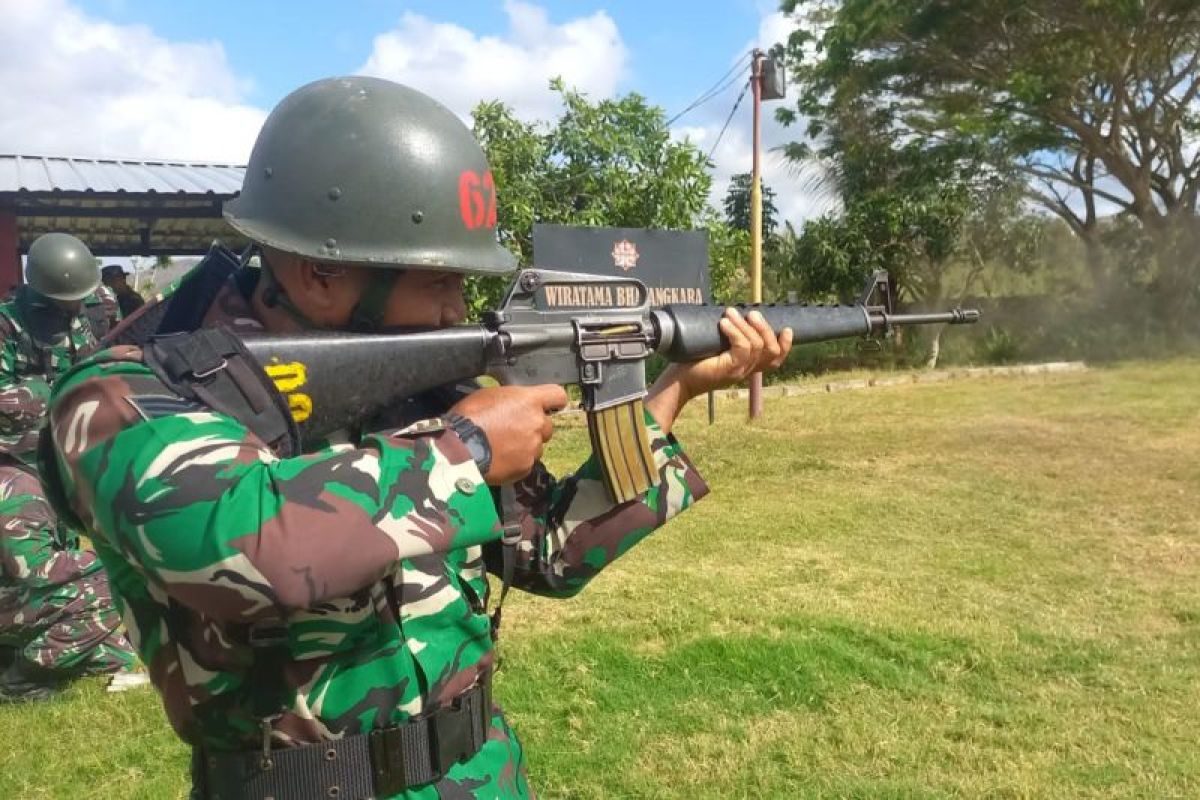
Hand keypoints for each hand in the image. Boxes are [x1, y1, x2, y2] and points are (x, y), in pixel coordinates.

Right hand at [450, 384, 567, 483]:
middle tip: (513, 430)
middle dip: (534, 427)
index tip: (548, 405)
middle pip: (547, 425)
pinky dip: (517, 462)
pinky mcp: (526, 467)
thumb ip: (511, 399)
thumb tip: (515, 404)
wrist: (458, 450)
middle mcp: (537, 423)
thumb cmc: (468, 419)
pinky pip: (527, 463)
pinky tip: (500, 458)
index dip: (553, 401)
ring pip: (536, 446)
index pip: (557, 396)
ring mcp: (533, 447)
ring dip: (525, 446)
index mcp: (529, 401)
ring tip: (502, 446)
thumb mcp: (489, 395)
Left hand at [667, 308, 792, 400]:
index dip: (785, 345)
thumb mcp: (717, 347)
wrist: (678, 381)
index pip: (775, 360)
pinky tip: (724, 323)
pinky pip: (742, 348)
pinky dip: (735, 332)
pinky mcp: (729, 369)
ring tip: (730, 313)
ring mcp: (739, 372)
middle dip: (765, 328)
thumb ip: (729, 337)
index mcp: (747, 367)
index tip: (786, 329)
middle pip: (771, 350)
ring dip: (744, 325)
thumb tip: (733, 312)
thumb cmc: (694, 362)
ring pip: (756, 345)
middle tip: (751, 313)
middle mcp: (747, 371)